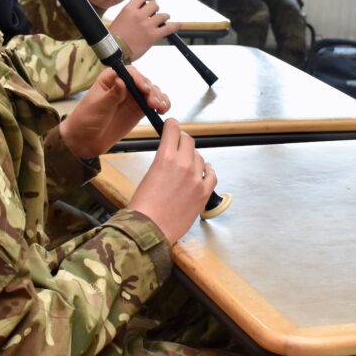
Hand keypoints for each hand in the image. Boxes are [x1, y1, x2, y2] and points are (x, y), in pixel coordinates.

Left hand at [61, 67, 169, 159]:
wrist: (85, 140)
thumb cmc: (85, 119)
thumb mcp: (97, 106)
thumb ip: (112, 95)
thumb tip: (121, 81)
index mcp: (111, 79)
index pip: (129, 73)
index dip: (139, 78)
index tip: (143, 89)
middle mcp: (124, 85)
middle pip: (144, 82)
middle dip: (151, 90)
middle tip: (153, 102)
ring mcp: (133, 98)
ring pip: (151, 92)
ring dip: (159, 97)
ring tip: (160, 107)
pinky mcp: (139, 110)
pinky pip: (153, 104)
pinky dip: (161, 105)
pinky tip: (163, 110)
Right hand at [108, 0, 179, 58]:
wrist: (115, 51)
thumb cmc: (115, 37)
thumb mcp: (120, 18)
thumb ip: (131, 12)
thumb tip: (143, 8)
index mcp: (129, 9)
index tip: (149, 1)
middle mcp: (139, 15)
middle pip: (154, 5)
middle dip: (155, 9)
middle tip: (154, 13)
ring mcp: (147, 26)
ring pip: (163, 15)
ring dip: (164, 17)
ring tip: (164, 19)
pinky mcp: (153, 36)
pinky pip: (169, 28)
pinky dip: (175, 26)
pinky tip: (178, 24)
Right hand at [127, 119, 216, 243]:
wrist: (150, 230)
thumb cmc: (143, 207)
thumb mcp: (149, 175)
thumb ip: (163, 161)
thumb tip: (170, 155)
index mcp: (166, 157)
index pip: (174, 130)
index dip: (172, 126)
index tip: (172, 126)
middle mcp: (184, 165)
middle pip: (189, 141)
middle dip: (182, 140)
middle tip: (178, 143)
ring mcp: (197, 179)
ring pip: (199, 157)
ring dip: (193, 157)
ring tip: (186, 164)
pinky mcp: (204, 193)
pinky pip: (212, 174)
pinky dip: (207, 170)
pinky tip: (203, 171)